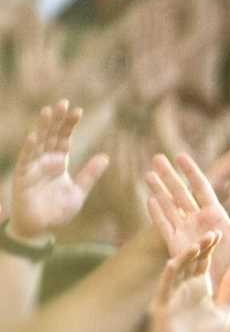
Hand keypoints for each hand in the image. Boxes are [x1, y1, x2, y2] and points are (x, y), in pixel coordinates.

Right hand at [9, 100, 108, 240]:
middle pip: (51, 136)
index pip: (64, 138)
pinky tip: (34, 136)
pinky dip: (29, 148)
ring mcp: (32, 167)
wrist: (40, 229)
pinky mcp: (22, 178)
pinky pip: (25, 161)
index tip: (78, 110)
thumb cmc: (57, 211)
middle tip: (63, 103)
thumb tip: (105, 156)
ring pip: (38, 143)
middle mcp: (44, 161)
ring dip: (42, 128)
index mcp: (58, 162)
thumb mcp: (79, 192)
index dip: (69, 125)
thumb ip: (90, 174)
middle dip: (56, 120)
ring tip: (48, 112)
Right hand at [146, 152, 229, 283]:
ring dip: (158, 190)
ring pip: (169, 206)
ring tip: (147, 174)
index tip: (180, 157)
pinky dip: (158, 214)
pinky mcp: (177, 245)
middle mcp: (198, 219)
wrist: (229, 283)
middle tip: (156, 158)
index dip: (191, 172)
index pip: (202, 187)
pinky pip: (165, 227)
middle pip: (181, 192)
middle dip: (169, 176)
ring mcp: (186, 231)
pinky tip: (149, 200)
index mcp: (216, 214)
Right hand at [151, 231, 229, 331]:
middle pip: (192, 261)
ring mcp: (172, 294)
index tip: (220, 230)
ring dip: (186, 257)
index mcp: (199, 285)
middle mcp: (184, 286)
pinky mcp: (162, 306)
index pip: (204, 261)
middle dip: (201, 247)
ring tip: (196, 245)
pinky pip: (165, 288)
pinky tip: (172, 263)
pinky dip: (168, 276)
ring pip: (177, 270)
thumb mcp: (224, 312)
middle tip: (212, 231)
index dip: (211, 247)